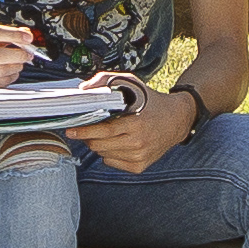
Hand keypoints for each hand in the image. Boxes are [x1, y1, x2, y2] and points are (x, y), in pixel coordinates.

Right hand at [0, 23, 39, 89]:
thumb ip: (4, 34)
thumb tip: (25, 33)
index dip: (13, 34)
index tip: (28, 37)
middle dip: (18, 54)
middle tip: (28, 54)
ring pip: (1, 70)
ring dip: (16, 66)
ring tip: (19, 62)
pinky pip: (0, 83)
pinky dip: (11, 77)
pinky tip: (11, 72)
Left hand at [71, 81, 197, 172]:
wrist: (177, 120)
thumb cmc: (151, 102)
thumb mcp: (132, 84)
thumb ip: (106, 81)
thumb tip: (84, 89)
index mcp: (136, 124)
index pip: (103, 132)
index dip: (84, 131)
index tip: (72, 130)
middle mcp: (138, 143)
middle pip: (99, 145)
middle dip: (89, 137)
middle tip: (86, 129)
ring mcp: (139, 156)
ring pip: (103, 155)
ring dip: (99, 144)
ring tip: (107, 134)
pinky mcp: (140, 166)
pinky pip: (112, 162)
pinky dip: (109, 154)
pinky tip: (117, 143)